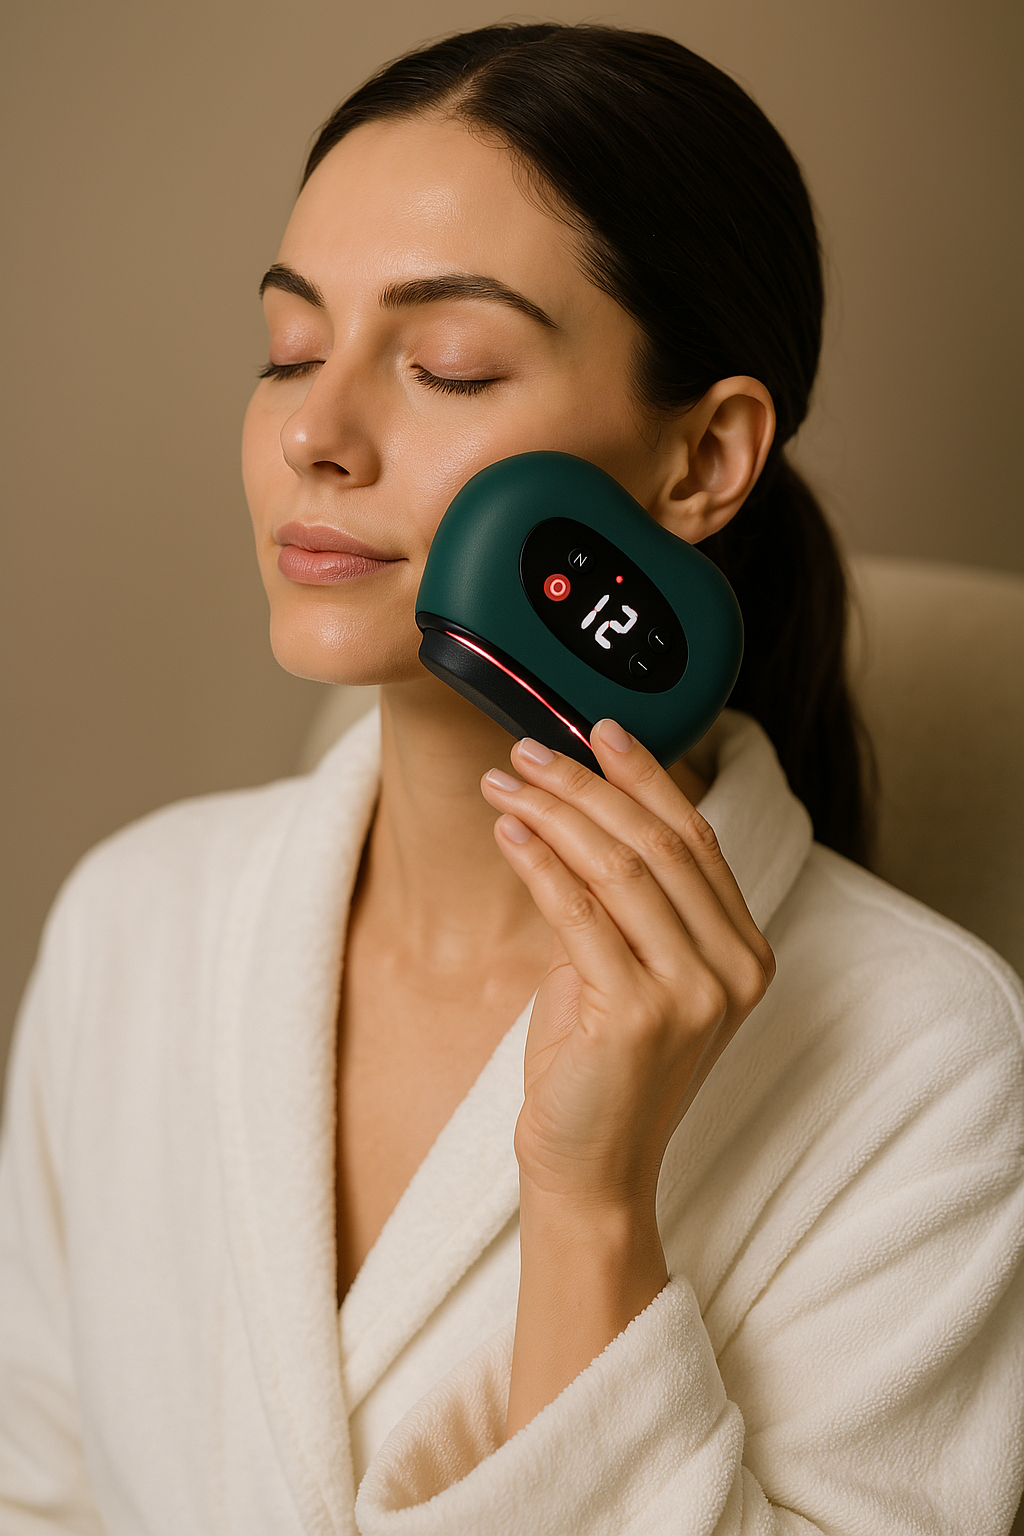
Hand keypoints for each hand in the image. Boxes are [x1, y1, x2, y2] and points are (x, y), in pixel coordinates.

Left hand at [480, 719, 775, 1212]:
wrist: (592, 1173)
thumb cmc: (601, 1071)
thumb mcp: (624, 972)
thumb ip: (622, 903)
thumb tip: (575, 813)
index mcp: (745, 953)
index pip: (697, 839)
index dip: (647, 776)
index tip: (600, 729)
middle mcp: (734, 969)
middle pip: (659, 843)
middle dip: (587, 785)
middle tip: (528, 751)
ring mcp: (695, 994)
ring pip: (621, 868)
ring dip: (555, 813)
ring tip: (504, 782)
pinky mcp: (640, 1016)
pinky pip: (581, 914)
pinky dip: (539, 864)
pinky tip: (508, 833)